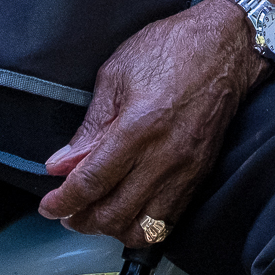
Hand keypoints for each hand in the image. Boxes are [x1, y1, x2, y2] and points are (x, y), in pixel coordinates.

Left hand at [40, 0, 266, 245]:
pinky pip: (168, 220)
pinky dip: (142, 225)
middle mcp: (164, 157)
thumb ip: (90, 126)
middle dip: (81, 220)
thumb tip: (62, 164)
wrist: (226, 47)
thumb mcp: (116, 74)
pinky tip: (127, 210)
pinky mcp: (200, 175)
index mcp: (139, 127)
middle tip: (66, 211)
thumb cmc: (171, 49)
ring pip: (143, 227)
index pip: (92, 182)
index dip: (63, 201)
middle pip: (114, 214)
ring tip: (95, 213)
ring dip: (111, 228)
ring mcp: (186, 170)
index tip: (48, 206)